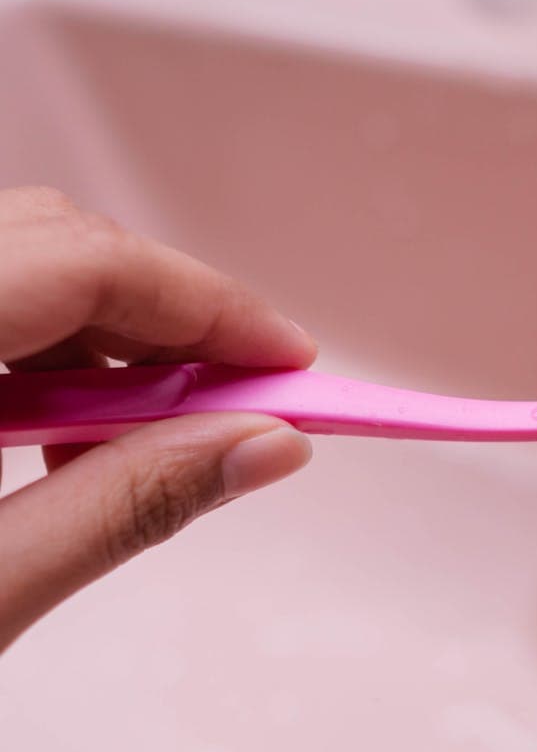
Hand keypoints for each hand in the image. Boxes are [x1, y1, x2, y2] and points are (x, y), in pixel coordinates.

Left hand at [0, 187, 315, 652]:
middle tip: (243, 402)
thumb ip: (124, 507)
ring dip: (109, 341)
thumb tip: (263, 449)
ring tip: (143, 437)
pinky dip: (49, 351)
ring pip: (24, 262)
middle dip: (170, 322)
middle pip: (61, 244)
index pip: (88, 262)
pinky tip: (60, 431)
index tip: (293, 364)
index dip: (211, 306)